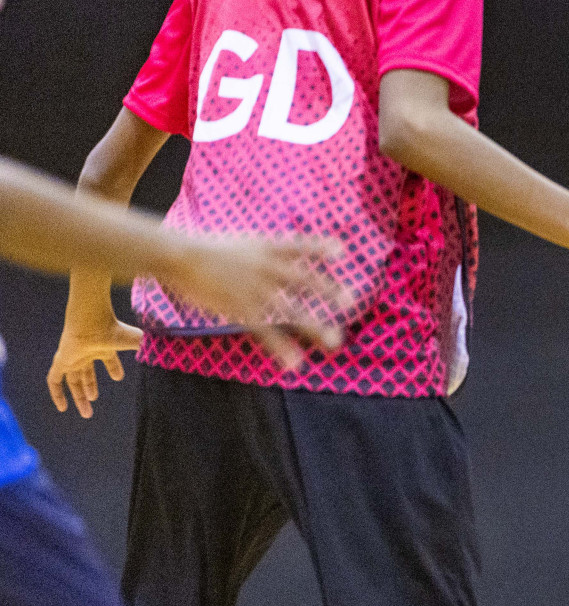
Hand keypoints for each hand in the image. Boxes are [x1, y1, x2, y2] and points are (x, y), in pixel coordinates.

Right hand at [47, 232, 348, 418]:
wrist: (179, 254)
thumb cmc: (197, 248)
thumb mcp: (231, 242)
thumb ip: (248, 252)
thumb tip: (257, 258)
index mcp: (263, 246)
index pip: (298, 245)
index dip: (320, 247)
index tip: (342, 251)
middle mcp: (266, 267)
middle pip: (304, 278)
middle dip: (329, 290)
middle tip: (351, 300)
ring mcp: (256, 288)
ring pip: (292, 310)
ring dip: (315, 327)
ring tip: (336, 342)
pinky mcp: (241, 309)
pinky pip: (267, 331)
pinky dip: (283, 348)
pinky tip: (297, 363)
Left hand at [48, 316, 141, 418]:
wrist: (90, 322)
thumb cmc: (114, 330)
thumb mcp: (135, 341)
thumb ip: (150, 348)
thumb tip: (172, 353)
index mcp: (104, 347)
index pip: (108, 359)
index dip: (113, 368)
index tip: (118, 378)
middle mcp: (88, 352)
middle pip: (87, 373)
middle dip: (90, 388)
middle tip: (94, 402)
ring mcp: (73, 357)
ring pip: (73, 379)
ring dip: (79, 395)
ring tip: (86, 412)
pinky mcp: (61, 361)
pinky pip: (54, 380)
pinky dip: (57, 394)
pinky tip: (62, 407)